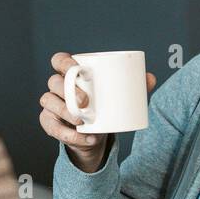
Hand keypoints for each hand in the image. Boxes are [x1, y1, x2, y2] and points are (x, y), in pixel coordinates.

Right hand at [40, 53, 156, 172]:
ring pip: (48, 101)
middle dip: (68, 90)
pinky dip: (68, 134)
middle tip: (86, 101)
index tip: (78, 69)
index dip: (64, 62)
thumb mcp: (118, 96)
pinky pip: (52, 127)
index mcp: (71, 74)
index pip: (59, 60)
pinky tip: (85, 137)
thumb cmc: (105, 107)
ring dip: (65, 111)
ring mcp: (51, 105)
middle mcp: (57, 86)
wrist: (96, 134)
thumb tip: (150, 78)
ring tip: (82, 121)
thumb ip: (134, 86)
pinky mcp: (50, 123)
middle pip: (54, 82)